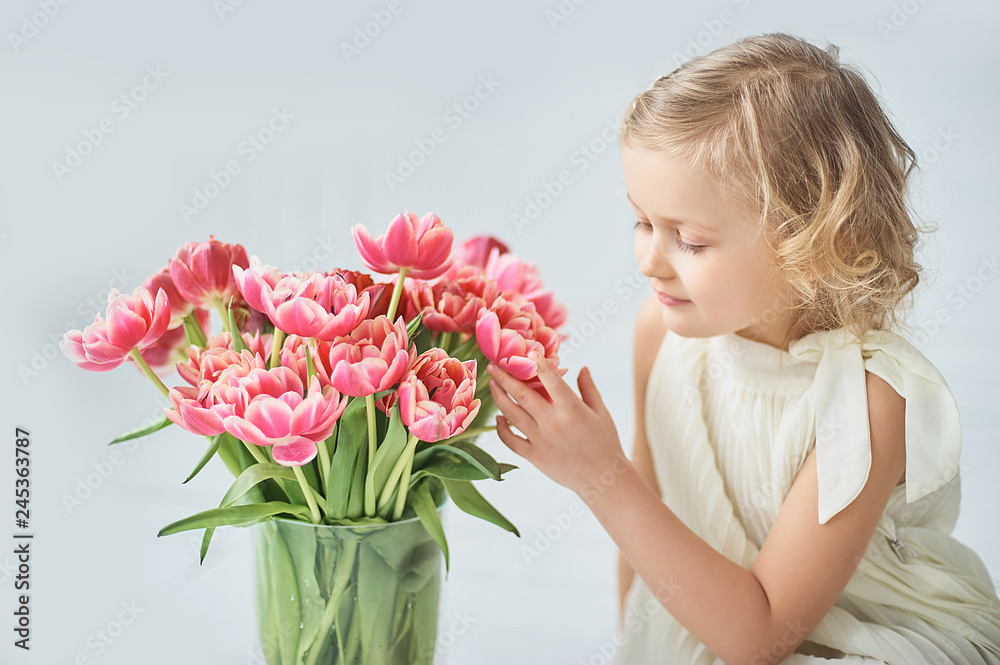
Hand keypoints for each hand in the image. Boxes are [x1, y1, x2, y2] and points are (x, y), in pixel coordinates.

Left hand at [486, 352, 629, 497]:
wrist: (602, 479)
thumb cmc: (605, 442)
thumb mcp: (601, 412)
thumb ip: (589, 388)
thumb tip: (582, 367)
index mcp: (571, 409)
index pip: (550, 379)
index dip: (537, 363)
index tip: (526, 351)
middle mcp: (552, 423)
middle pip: (522, 394)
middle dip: (505, 377)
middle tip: (493, 364)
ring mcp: (541, 440)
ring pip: (512, 414)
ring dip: (499, 397)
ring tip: (492, 384)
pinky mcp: (534, 456)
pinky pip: (511, 440)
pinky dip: (501, 429)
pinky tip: (498, 418)